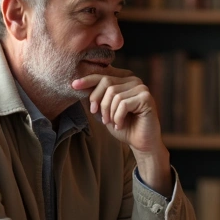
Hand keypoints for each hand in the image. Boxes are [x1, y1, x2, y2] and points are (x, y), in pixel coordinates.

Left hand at [72, 68, 170, 191]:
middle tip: (101, 119)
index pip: (103, 76)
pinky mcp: (146, 98)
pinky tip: (120, 125)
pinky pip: (123, 104)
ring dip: (110, 113)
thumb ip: (96, 99)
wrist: (140, 143)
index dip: (88, 80)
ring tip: (114, 124)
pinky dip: (118, 117)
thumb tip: (77, 86)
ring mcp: (142, 88)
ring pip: (114, 95)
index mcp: (125, 81)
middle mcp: (134, 81)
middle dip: (100, 103)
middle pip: (107, 84)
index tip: (73, 86)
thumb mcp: (104, 111)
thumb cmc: (123, 127)